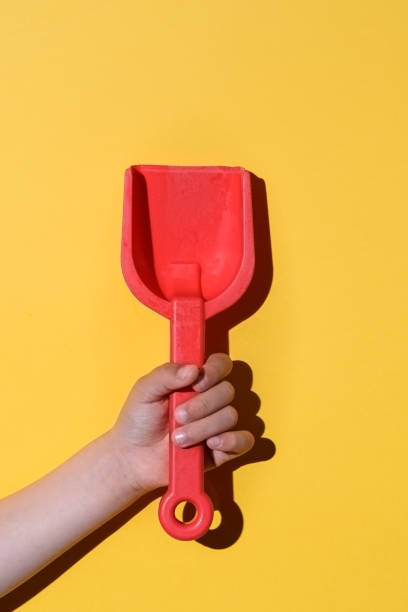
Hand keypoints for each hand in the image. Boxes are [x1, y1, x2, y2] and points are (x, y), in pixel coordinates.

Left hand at [110, 353, 254, 493]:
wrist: (133, 458)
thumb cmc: (138, 421)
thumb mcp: (145, 391)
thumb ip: (166, 374)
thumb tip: (193, 370)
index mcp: (195, 381)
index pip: (220, 365)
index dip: (215, 371)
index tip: (197, 383)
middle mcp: (210, 400)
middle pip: (227, 391)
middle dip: (202, 406)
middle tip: (177, 417)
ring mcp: (218, 424)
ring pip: (230, 416)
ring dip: (203, 428)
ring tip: (178, 439)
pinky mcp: (223, 449)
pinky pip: (244, 441)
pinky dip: (231, 441)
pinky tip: (211, 444)